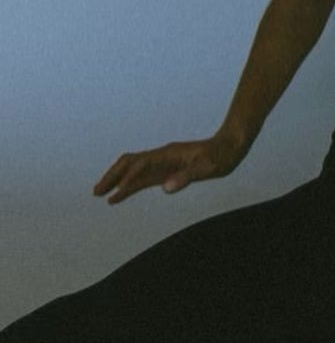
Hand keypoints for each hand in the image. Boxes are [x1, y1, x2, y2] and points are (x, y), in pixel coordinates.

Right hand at [92, 134, 243, 204]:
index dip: (128, 179)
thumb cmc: (220, 156)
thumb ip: (187, 176)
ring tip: (101, 195)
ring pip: (133, 170)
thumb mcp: (208, 168)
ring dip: (117, 181)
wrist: (230, 147)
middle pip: (129, 163)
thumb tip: (165, 188)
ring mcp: (163, 163)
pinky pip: (143, 178)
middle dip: (112, 176)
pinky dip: (129, 186)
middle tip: (96, 193)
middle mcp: (161, 156)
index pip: (141, 164)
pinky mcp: (168, 171)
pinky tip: (121, 195)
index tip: (115, 194)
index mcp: (168, 154)